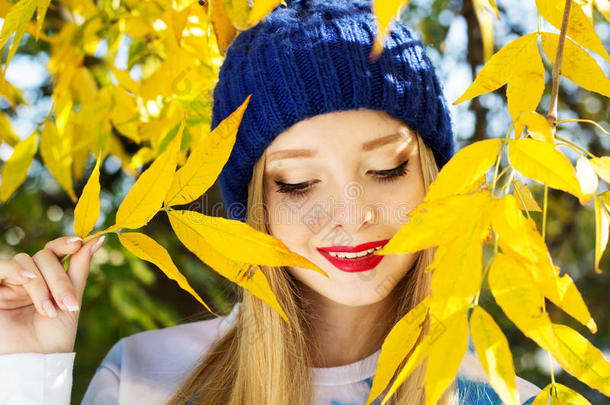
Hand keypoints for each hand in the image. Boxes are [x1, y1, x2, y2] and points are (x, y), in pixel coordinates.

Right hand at [0, 235, 104, 354]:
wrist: (34, 362)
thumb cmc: (55, 336)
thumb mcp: (72, 298)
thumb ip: (79, 268)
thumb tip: (96, 240)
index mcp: (47, 278)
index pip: (54, 250)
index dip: (65, 242)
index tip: (80, 242)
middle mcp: (27, 277)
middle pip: (44, 256)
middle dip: (58, 279)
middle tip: (67, 304)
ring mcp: (9, 283)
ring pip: (26, 262)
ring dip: (41, 285)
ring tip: (48, 310)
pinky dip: (14, 270)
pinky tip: (25, 280)